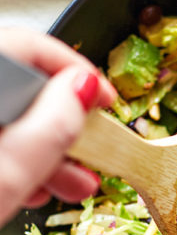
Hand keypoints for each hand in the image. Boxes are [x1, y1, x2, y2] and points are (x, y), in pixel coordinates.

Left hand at [0, 27, 114, 224]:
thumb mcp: (8, 174)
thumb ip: (51, 127)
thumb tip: (82, 88)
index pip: (29, 46)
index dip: (76, 69)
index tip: (108, 100)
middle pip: (25, 87)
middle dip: (67, 123)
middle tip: (97, 152)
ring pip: (12, 118)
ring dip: (50, 150)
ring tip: (74, 184)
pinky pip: (0, 139)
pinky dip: (20, 161)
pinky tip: (35, 188)